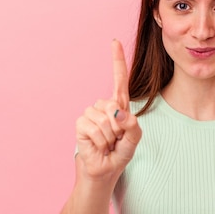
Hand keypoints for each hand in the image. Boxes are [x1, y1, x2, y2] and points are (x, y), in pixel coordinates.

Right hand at [74, 40, 141, 180]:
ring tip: (107, 144)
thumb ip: (132, 126)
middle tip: (116, 140)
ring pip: (104, 118)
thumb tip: (118, 112)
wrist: (104, 171)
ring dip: (109, 136)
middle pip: (114, 105)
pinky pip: (92, 127)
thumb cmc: (119, 154)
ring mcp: (90, 114)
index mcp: (119, 106)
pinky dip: (99, 140)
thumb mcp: (134, 140)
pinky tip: (98, 146)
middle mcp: (104, 107)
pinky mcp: (80, 124)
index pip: (119, 80)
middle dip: (119, 127)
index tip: (114, 42)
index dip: (117, 61)